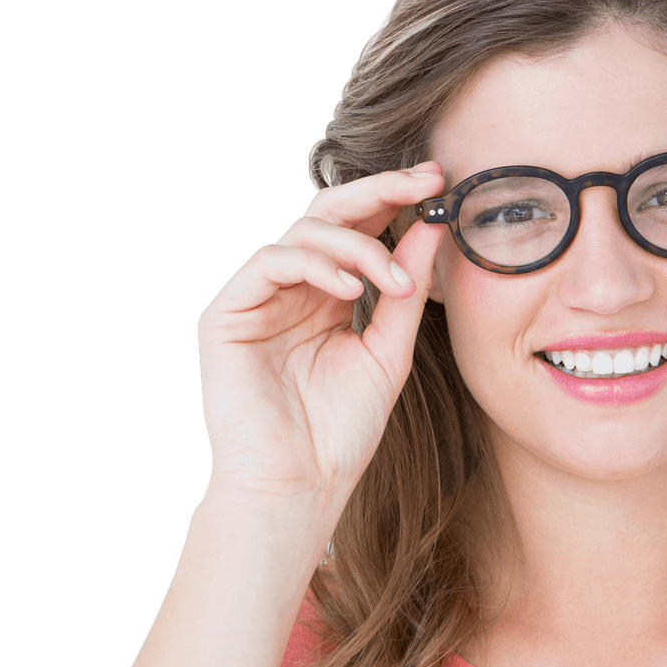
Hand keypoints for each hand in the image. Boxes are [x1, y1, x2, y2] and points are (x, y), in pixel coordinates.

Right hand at [195, 162, 446, 514]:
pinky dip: (315, 265)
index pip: (359, 230)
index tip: (440, 182)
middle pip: (329, 215)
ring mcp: (258, 298)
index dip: (394, 201)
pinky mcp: (226, 313)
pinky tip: (351, 290)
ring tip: (395, 282)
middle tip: (423, 183)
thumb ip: (405, 290)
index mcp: (327, 296)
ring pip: (303, 233)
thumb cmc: (342, 430)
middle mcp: (292, 290)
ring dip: (357, 246)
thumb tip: (433, 226)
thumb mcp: (388, 351)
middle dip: (378, 192)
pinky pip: (270, 262)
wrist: (302, 484)